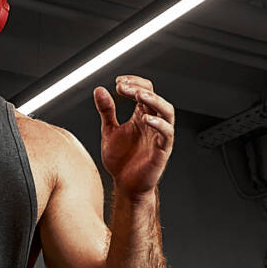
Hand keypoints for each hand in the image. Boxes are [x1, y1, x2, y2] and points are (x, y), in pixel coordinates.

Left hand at [95, 76, 173, 197]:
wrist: (126, 185)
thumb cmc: (122, 161)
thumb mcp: (109, 131)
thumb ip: (106, 111)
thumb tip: (99, 90)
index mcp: (141, 116)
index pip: (145, 90)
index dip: (133, 82)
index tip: (118, 82)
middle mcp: (152, 123)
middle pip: (155, 97)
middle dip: (139, 88)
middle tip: (123, 87)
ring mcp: (159, 136)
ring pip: (166, 111)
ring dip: (154, 100)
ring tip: (138, 95)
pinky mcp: (162, 150)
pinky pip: (167, 133)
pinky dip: (159, 124)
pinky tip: (146, 118)